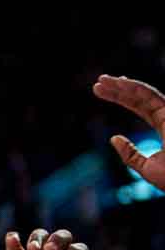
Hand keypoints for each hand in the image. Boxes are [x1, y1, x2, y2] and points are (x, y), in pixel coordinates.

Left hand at [94, 74, 164, 190]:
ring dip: (123, 85)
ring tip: (101, 81)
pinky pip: (151, 95)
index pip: (141, 108)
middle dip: (119, 89)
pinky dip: (134, 88)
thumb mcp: (148, 169)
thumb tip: (113, 139)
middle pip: (141, 98)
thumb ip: (131, 155)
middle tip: (98, 83)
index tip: (101, 91)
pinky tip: (119, 84)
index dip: (122, 98)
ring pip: (145, 93)